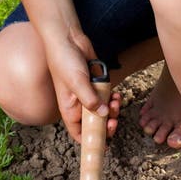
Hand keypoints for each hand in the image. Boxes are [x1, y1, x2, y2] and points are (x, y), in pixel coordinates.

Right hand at [46, 27, 120, 142]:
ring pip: (104, 110)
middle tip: (114, 120)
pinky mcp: (96, 84)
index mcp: (69, 110)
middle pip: (96, 124)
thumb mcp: (76, 82)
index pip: (80, 134)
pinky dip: (113, 98)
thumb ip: (90, 100)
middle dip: (107, 125)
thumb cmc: (64, 61)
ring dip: (113, 110)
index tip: (105, 141)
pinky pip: (107, 97)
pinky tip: (116, 94)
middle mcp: (79, 104)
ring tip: (116, 102)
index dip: (92, 141)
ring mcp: (88, 94)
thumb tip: (103, 115)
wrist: (67, 38)